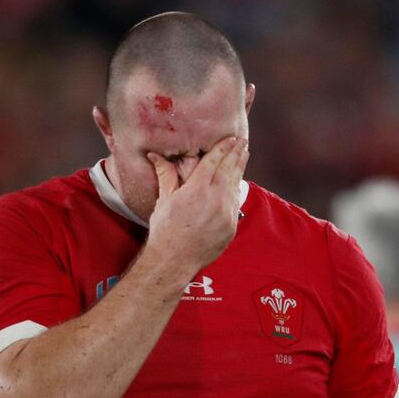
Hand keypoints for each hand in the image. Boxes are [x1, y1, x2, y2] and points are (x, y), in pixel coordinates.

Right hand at [145, 136, 248, 276]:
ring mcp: (226, 213)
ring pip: (235, 185)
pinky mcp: (231, 226)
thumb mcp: (165, 200)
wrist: (175, 259)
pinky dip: (236, 190)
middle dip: (236, 153)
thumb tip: (154, 155)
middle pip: (229, 169)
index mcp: (197, 188)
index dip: (223, 148)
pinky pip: (235, 203)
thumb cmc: (165, 230)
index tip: (231, 138)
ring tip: (244, 155)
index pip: (214, 161)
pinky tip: (237, 182)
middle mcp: (215, 198)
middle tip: (242, 141)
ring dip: (240, 168)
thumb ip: (165, 174)